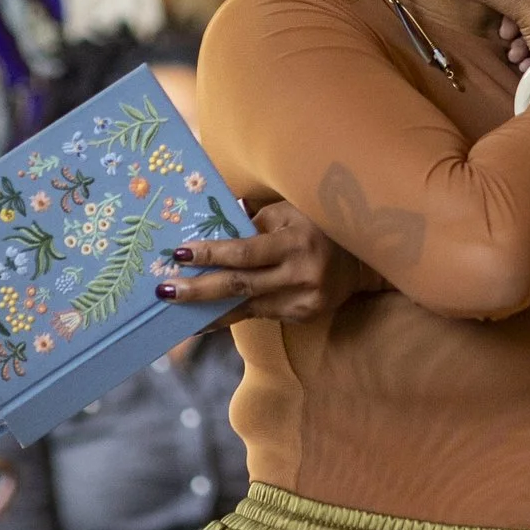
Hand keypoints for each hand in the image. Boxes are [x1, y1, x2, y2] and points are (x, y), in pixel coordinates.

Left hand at [158, 198, 371, 323]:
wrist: (364, 257)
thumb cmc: (317, 223)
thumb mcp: (289, 212)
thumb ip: (253, 223)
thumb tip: (210, 233)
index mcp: (297, 242)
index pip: (245, 252)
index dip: (211, 254)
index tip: (178, 254)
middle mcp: (302, 274)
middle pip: (241, 286)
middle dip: (199, 290)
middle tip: (165, 292)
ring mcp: (304, 300)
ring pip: (247, 307)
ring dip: (209, 310)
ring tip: (176, 312)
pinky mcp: (304, 315)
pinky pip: (260, 313)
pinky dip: (232, 314)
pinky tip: (207, 317)